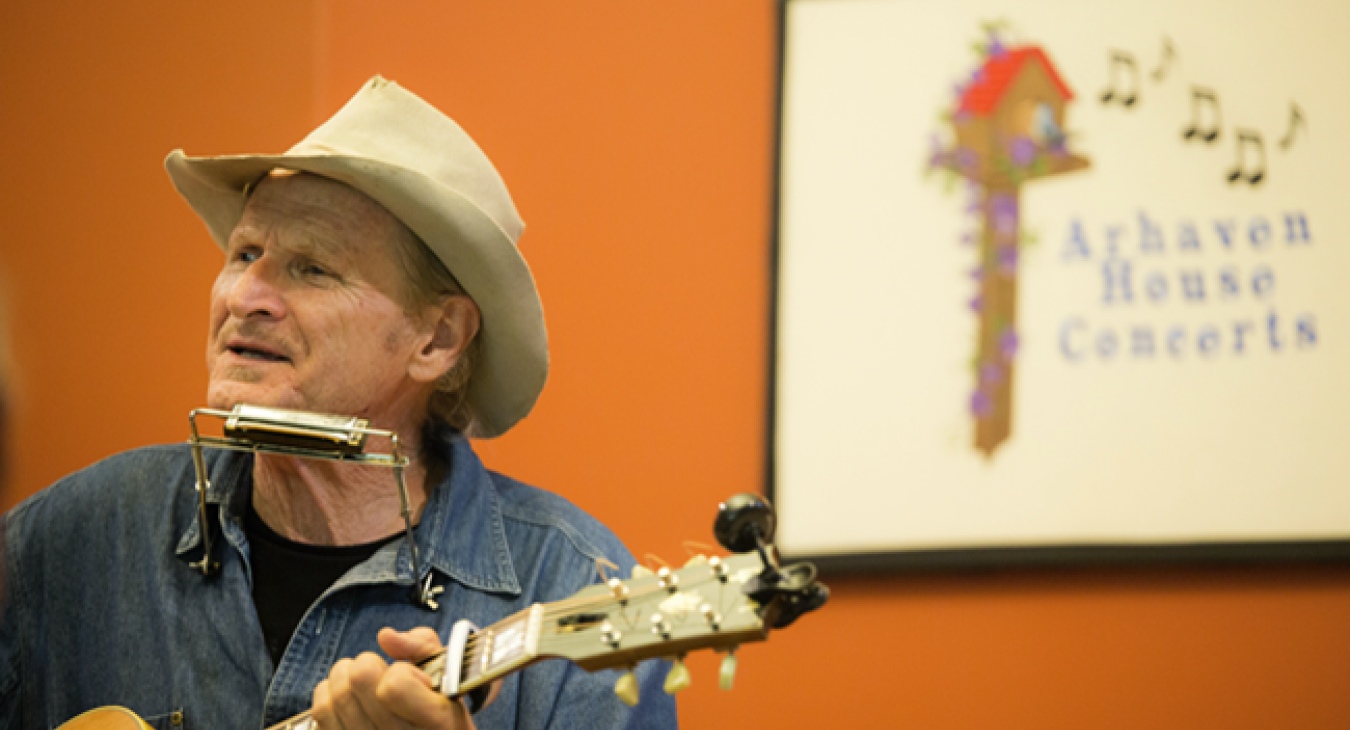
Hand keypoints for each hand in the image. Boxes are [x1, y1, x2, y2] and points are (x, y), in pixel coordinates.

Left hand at [312, 627, 496, 729]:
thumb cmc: (443, 718)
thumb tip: (386, 636)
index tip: (413, 678)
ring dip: (345, 677)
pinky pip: (320, 713)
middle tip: (380, 672)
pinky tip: (348, 697)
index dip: (401, 671)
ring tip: (363, 683)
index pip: (394, 685)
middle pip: (358, 680)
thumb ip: (424, 648)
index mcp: (438, 723)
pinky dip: (329, 694)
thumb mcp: (452, 680)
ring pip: (334, 696)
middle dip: (368, 664)